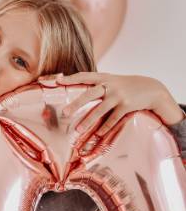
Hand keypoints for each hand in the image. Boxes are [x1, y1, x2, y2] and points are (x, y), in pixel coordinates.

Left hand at [38, 72, 183, 135]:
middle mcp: (110, 85)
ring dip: (88, 121)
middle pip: (89, 94)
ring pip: (100, 110)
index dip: (71, 78)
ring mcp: (119, 96)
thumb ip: (98, 84)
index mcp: (104, 78)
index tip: (58, 80)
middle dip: (76, 103)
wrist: (151, 88)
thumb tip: (79, 91)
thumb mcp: (113, 81)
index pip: (84, 76)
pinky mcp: (127, 106)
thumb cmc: (127, 86)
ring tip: (77, 129)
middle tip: (64, 112)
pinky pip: (113, 119)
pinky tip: (98, 134)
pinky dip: (105, 127)